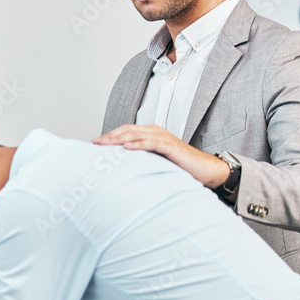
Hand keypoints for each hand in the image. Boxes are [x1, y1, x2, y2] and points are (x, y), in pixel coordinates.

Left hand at [93, 125, 229, 188]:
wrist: (204, 169)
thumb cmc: (180, 166)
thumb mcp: (155, 161)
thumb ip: (140, 159)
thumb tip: (120, 168)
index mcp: (151, 134)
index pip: (126, 131)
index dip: (111, 135)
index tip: (95, 143)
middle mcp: (156, 132)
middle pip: (127, 130)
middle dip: (110, 136)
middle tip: (95, 143)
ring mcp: (163, 137)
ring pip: (136, 134)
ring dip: (118, 139)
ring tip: (105, 144)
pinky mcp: (170, 146)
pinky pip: (152, 142)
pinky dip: (138, 144)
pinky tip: (126, 148)